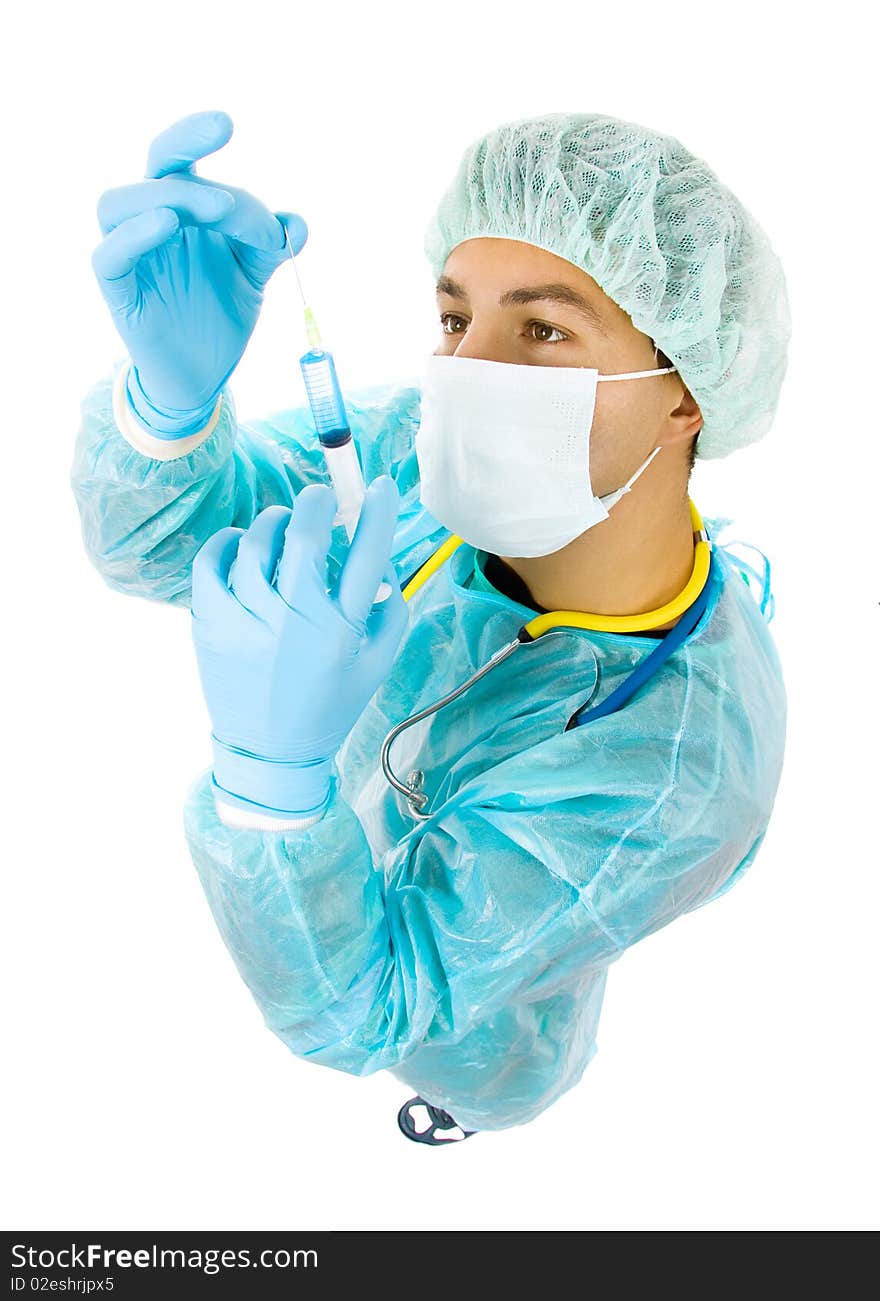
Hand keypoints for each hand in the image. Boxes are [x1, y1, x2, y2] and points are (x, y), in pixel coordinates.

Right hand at [92, 109, 306, 434]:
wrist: (202, 376)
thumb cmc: (219, 316)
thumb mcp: (252, 277)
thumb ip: (270, 248)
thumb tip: (295, 224)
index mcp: (182, 210)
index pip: (181, 160)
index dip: (199, 139)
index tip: (230, 130)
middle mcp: (151, 223)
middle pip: (151, 167)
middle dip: (183, 142)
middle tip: (225, 133)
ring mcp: (132, 256)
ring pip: (118, 205)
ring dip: (165, 194)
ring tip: (217, 206)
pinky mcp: (120, 293)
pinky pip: (109, 256)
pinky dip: (133, 235)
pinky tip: (167, 224)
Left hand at [191, 477, 408, 815]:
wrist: (270, 753)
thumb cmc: (329, 704)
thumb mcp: (377, 665)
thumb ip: (390, 611)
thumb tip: (380, 557)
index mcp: (341, 630)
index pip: (369, 553)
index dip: (379, 510)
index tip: (382, 486)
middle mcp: (295, 620)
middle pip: (306, 534)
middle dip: (317, 502)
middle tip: (319, 500)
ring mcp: (247, 620)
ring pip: (258, 541)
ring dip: (274, 522)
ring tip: (281, 528)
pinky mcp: (211, 622)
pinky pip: (212, 560)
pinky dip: (227, 541)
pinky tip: (241, 544)